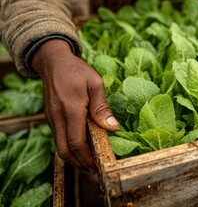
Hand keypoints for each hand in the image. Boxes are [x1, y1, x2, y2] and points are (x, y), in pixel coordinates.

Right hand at [32, 39, 119, 171]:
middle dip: (79, 163)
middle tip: (93, 169)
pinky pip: (58, 138)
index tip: (98, 165)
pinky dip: (68, 147)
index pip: (76, 142)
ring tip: (89, 161)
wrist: (54, 63)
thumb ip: (102, 108)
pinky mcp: (50, 118)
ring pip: (59, 146)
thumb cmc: (77, 71)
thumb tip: (113, 128)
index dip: (87, 157)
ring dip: (73, 157)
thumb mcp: (95, 84)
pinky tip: (81, 146)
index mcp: (71, 109)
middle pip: (65, 151)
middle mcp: (58, 117)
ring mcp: (51, 118)